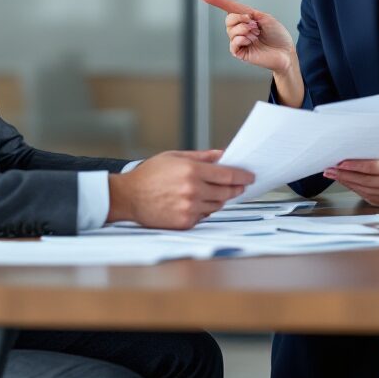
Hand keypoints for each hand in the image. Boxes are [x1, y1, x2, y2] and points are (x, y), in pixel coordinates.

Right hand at [107, 149, 254, 229]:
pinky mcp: (185, 222)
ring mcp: (189, 208)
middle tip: (239, 186)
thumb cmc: (149, 175)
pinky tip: (195, 203)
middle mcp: (193, 190)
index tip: (250, 177)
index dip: (242, 176)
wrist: (128, 196)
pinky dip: (204, 210)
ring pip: (217, 205)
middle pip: (226, 192)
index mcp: (191, 171)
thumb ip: (202, 157)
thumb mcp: (174, 157)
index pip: (227, 175)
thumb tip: (222, 154)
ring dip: (219, 199)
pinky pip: (204, 216)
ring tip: (211, 192)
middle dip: (235, 189)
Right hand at [201, 0, 295, 74]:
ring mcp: (240, 42)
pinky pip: (233, 44)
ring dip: (244, 29)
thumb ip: (249, 13)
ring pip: (231, 31)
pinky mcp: (241, 53)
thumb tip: (237, 15)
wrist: (286, 52)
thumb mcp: (265, 18)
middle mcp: (241, 30)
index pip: (228, 8)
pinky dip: (241, 39)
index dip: (217, 1)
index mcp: (246, 19)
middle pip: (228, 19)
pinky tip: (250, 41)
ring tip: (256, 34)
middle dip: (240, 18)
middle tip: (254, 24)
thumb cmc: (278, 36)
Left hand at [323, 152, 378, 207]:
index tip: (340, 164)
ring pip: (362, 189)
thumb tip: (357, 149)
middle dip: (344, 175)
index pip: (371, 167)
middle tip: (330, 170)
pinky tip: (345, 182)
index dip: (354, 166)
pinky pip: (364, 196)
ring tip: (333, 175)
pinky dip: (353, 189)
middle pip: (364, 180)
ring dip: (345, 182)